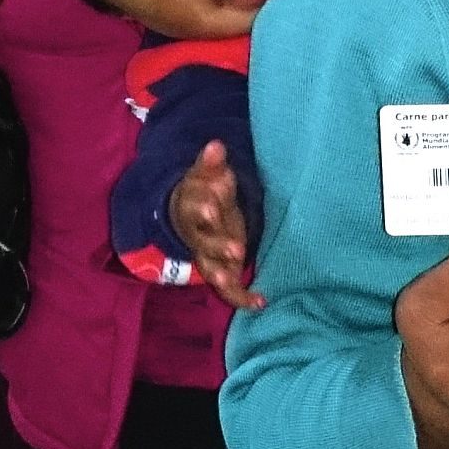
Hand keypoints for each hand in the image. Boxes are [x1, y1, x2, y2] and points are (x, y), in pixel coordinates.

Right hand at [170, 139, 261, 308]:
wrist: (187, 217)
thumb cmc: (205, 193)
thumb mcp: (207, 176)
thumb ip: (211, 164)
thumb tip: (216, 145)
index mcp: (194, 210)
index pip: (197, 209)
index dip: (205, 209)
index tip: (214, 208)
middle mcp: (198, 237)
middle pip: (205, 243)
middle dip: (219, 245)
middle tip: (237, 248)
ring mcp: (208, 257)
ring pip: (211, 268)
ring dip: (223, 275)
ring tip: (233, 279)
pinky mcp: (220, 270)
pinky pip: (228, 289)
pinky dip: (241, 298)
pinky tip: (261, 302)